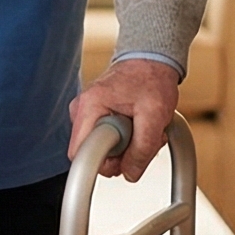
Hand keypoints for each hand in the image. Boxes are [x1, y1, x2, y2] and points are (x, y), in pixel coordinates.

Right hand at [68, 58, 182, 181]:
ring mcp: (89, 114)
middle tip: (142, 137)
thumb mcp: (155, 115)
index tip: (125, 158)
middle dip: (122, 154)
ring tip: (143, 128)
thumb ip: (143, 148)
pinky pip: (108, 141)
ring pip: (104, 150)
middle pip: (94, 154)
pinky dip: (127, 140)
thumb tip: (130, 174)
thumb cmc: (151, 78)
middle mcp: (82, 110)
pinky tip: (138, 126)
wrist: (152, 60)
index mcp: (90, 106)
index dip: (104, 162)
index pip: (80, 154)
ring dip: (127, 147)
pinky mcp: (97, 117)